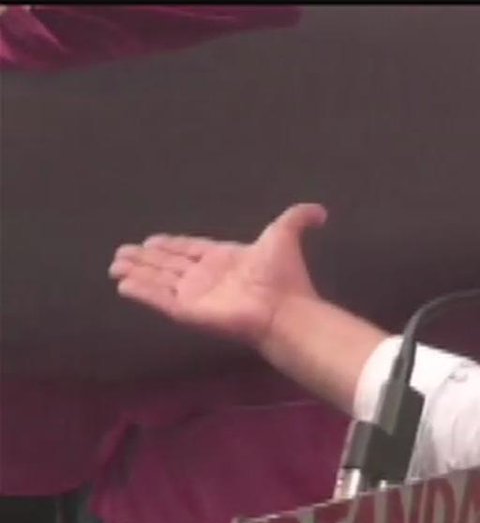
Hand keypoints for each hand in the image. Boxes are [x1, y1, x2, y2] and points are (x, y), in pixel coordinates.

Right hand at [109, 203, 326, 346]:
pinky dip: (141, 292)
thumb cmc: (284, 276)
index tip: (153, 240)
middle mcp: (208, 277)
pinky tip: (122, 284)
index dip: (173, 245)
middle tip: (123, 252)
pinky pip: (159, 300)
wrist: (284, 309)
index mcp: (225, 259)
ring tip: (115, 265)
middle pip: (170, 266)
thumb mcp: (286, 235)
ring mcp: (196, 296)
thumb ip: (299, 218)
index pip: (192, 250)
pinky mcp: (188, 312)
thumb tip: (321, 210)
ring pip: (160, 281)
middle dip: (147, 259)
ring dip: (138, 272)